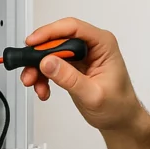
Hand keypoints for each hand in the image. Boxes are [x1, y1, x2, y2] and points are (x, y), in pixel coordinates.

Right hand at [21, 18, 145, 131]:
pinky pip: (51, 64)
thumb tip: (48, 62)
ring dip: (38, 68)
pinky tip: (43, 89)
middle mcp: (92, 46)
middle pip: (58, 39)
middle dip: (39, 55)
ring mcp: (81, 55)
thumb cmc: (118, 106)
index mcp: (103, 44)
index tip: (33, 43)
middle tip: (29, 69)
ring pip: (51, 52)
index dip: (50, 32)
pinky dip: (43, 76)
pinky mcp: (73, 66)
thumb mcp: (93, 94)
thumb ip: (69, 78)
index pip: (73, 28)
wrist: (120, 120)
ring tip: (34, 83)